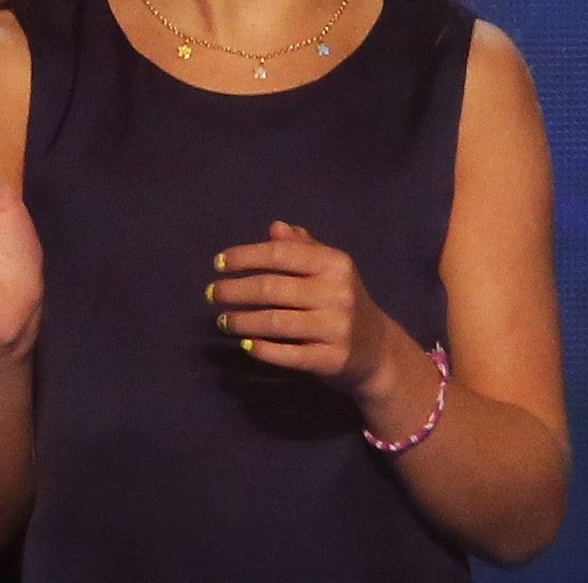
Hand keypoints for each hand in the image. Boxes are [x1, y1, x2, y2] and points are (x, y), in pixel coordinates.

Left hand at [212, 220, 414, 400]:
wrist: (377, 349)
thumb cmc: (340, 300)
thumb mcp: (328, 268)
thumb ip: (301, 246)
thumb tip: (275, 228)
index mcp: (335, 264)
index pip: (279, 254)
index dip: (243, 257)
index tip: (217, 264)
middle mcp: (338, 294)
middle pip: (270, 288)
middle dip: (233, 291)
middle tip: (211, 294)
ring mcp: (337, 329)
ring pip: (275, 322)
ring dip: (241, 321)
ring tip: (222, 321)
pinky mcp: (334, 360)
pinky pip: (289, 355)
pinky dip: (262, 350)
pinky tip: (246, 345)